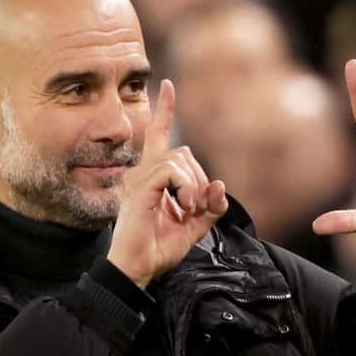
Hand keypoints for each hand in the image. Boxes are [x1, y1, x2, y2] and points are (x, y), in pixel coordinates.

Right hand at [108, 80, 228, 287]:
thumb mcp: (193, 227)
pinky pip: (172, 171)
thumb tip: (219, 185)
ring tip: (188, 211)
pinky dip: (187, 188)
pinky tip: (184, 208)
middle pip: (182, 152)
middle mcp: (141, 173)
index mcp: (151, 178)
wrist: (136, 269)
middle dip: (198, 178)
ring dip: (193, 186)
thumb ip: (209, 206)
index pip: (158, 136)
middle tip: (196, 208)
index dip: (164, 111)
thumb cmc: (157, 250)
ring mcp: (138, 178)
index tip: (167, 86)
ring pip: (180, 159)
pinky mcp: (141, 187)